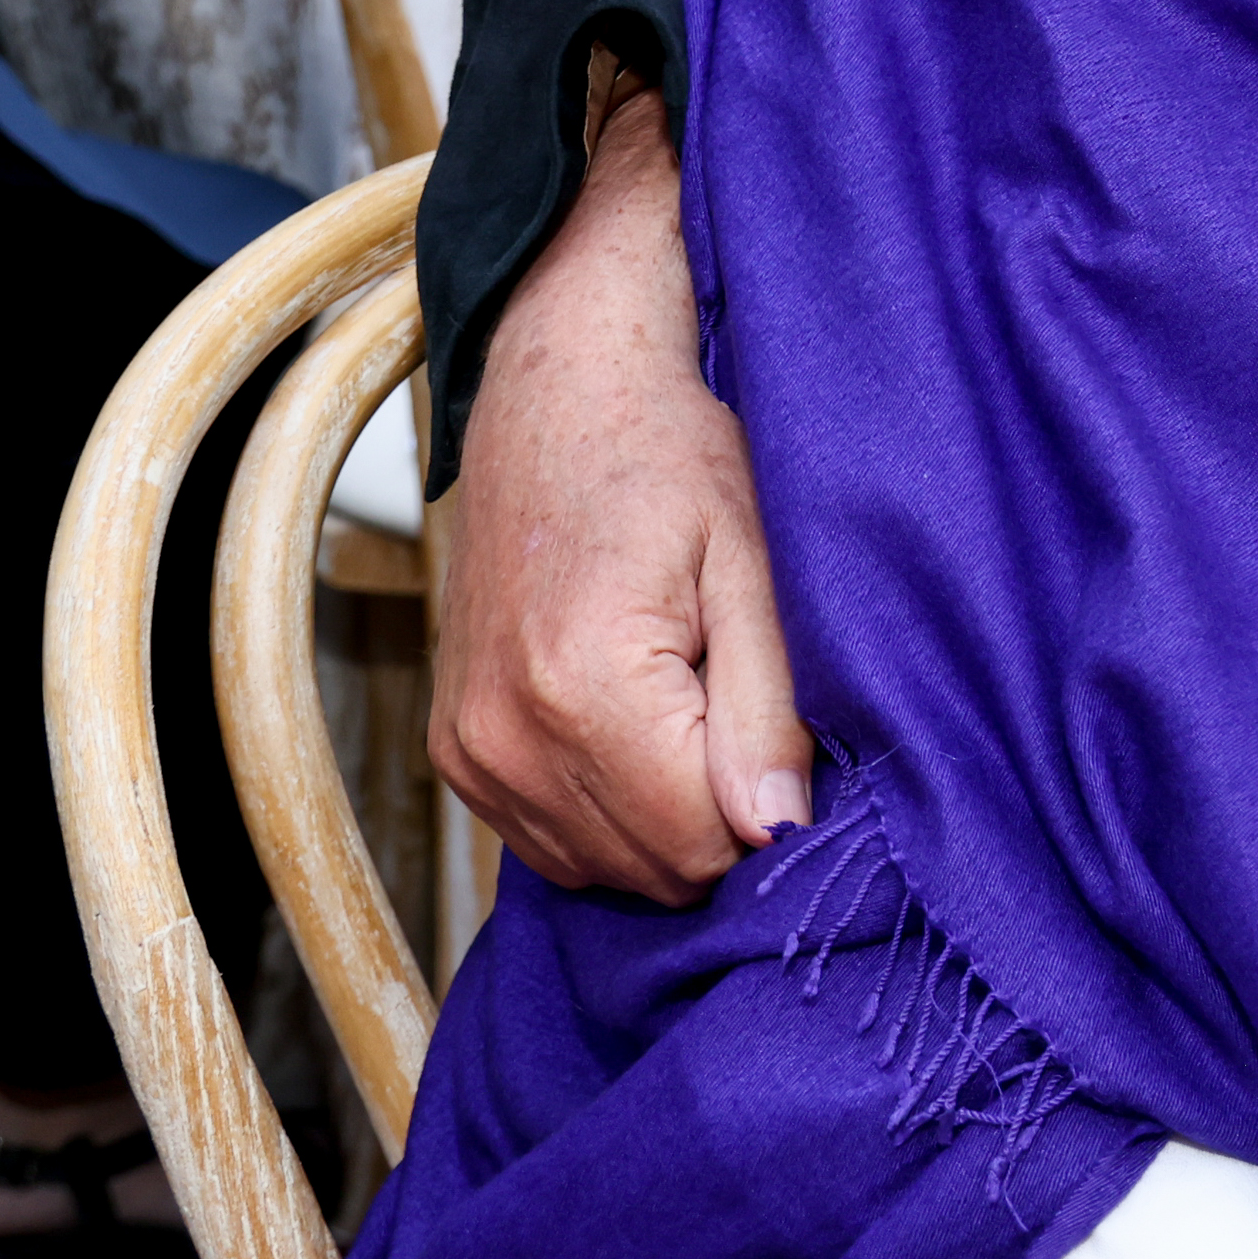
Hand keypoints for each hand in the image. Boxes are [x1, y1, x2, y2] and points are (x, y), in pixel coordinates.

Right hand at [429, 86, 808, 900]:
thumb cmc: (672, 453)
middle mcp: (505, 737)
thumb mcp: (753, 564)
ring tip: (697, 706)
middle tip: (755, 717)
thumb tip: (777, 831)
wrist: (557, 389)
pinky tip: (647, 726)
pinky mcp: (457, 751)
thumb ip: (767, 707)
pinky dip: (611, 809)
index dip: (772, 815)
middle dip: (723, 819)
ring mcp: (470, 751)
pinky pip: (551, 839)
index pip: (703, 845)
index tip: (800, 748)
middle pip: (653, 869)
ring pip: (602, 866)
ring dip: (666, 819)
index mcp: (583, 689)